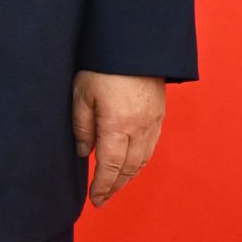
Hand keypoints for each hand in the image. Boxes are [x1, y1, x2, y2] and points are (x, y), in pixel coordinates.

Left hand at [71, 71, 165, 206]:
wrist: (134, 41)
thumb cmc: (103, 64)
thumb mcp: (82, 92)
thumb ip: (82, 125)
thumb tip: (85, 152)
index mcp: (118, 126)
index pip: (111, 167)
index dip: (103, 186)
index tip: (95, 200)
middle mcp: (139, 128)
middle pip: (129, 168)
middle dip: (115, 186)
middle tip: (102, 198)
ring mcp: (153, 121)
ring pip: (143, 159)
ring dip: (129, 176)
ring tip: (115, 185)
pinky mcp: (159, 113)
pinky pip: (151, 146)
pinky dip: (141, 161)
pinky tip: (132, 163)